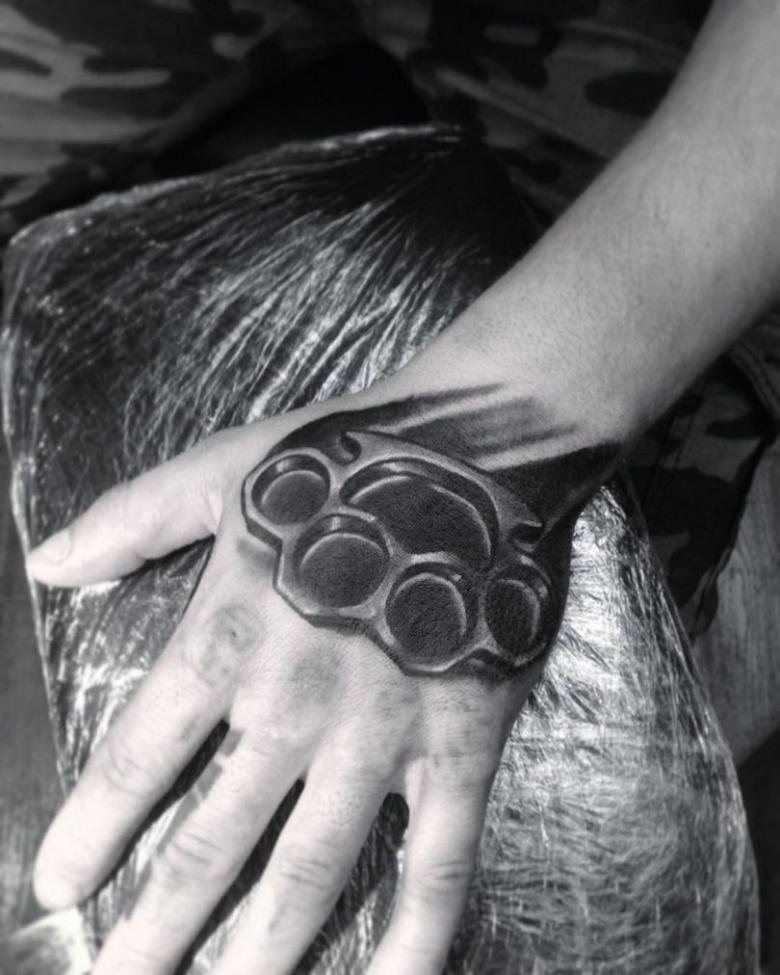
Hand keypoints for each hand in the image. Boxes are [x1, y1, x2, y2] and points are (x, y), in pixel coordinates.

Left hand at [29, 382, 614, 973]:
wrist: (475, 450)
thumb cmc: (346, 460)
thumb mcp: (223, 470)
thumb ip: (131, 519)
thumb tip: (49, 564)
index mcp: (232, 634)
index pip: (143, 754)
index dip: (93, 824)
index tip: (61, 881)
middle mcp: (297, 701)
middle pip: (214, 837)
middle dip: (159, 920)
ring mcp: (384, 732)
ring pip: (312, 867)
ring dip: (262, 950)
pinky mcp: (462, 742)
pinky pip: (439, 857)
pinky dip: (416, 932)